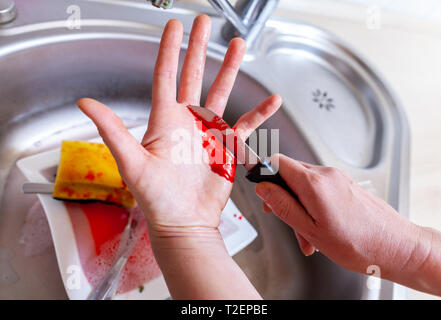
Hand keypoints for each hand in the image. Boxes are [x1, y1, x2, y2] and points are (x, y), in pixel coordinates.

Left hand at [78, 16, 280, 239]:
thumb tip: (85, 102)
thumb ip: (112, 130)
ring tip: (238, 45)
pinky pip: (246, 124)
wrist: (183, 223)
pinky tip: (271, 100)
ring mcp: (208, 132)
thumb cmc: (156, 199)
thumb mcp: (132, 163)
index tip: (175, 26)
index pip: (166, 75)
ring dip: (230, 68)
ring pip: (221, 92)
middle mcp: (187, 121)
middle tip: (204, 23)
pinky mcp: (226, 147)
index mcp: (165, 121)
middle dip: (199, 48)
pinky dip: (260, 113)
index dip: (170, 49)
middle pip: (193, 75)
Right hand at [255, 154, 427, 278]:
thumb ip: (283, 205)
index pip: (277, 162)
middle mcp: (327, 175)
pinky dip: (313, 206)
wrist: (397, 247)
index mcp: (315, 183)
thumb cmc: (360, 244)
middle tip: (285, 221)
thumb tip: (263, 189)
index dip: (264, 174)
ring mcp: (339, 179)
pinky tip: (320, 229)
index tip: (260, 189)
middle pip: (290, 175)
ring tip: (308, 235)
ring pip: (305, 186)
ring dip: (299, 207)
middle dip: (283, 198)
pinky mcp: (346, 185)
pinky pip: (320, 190)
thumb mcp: (310, 229)